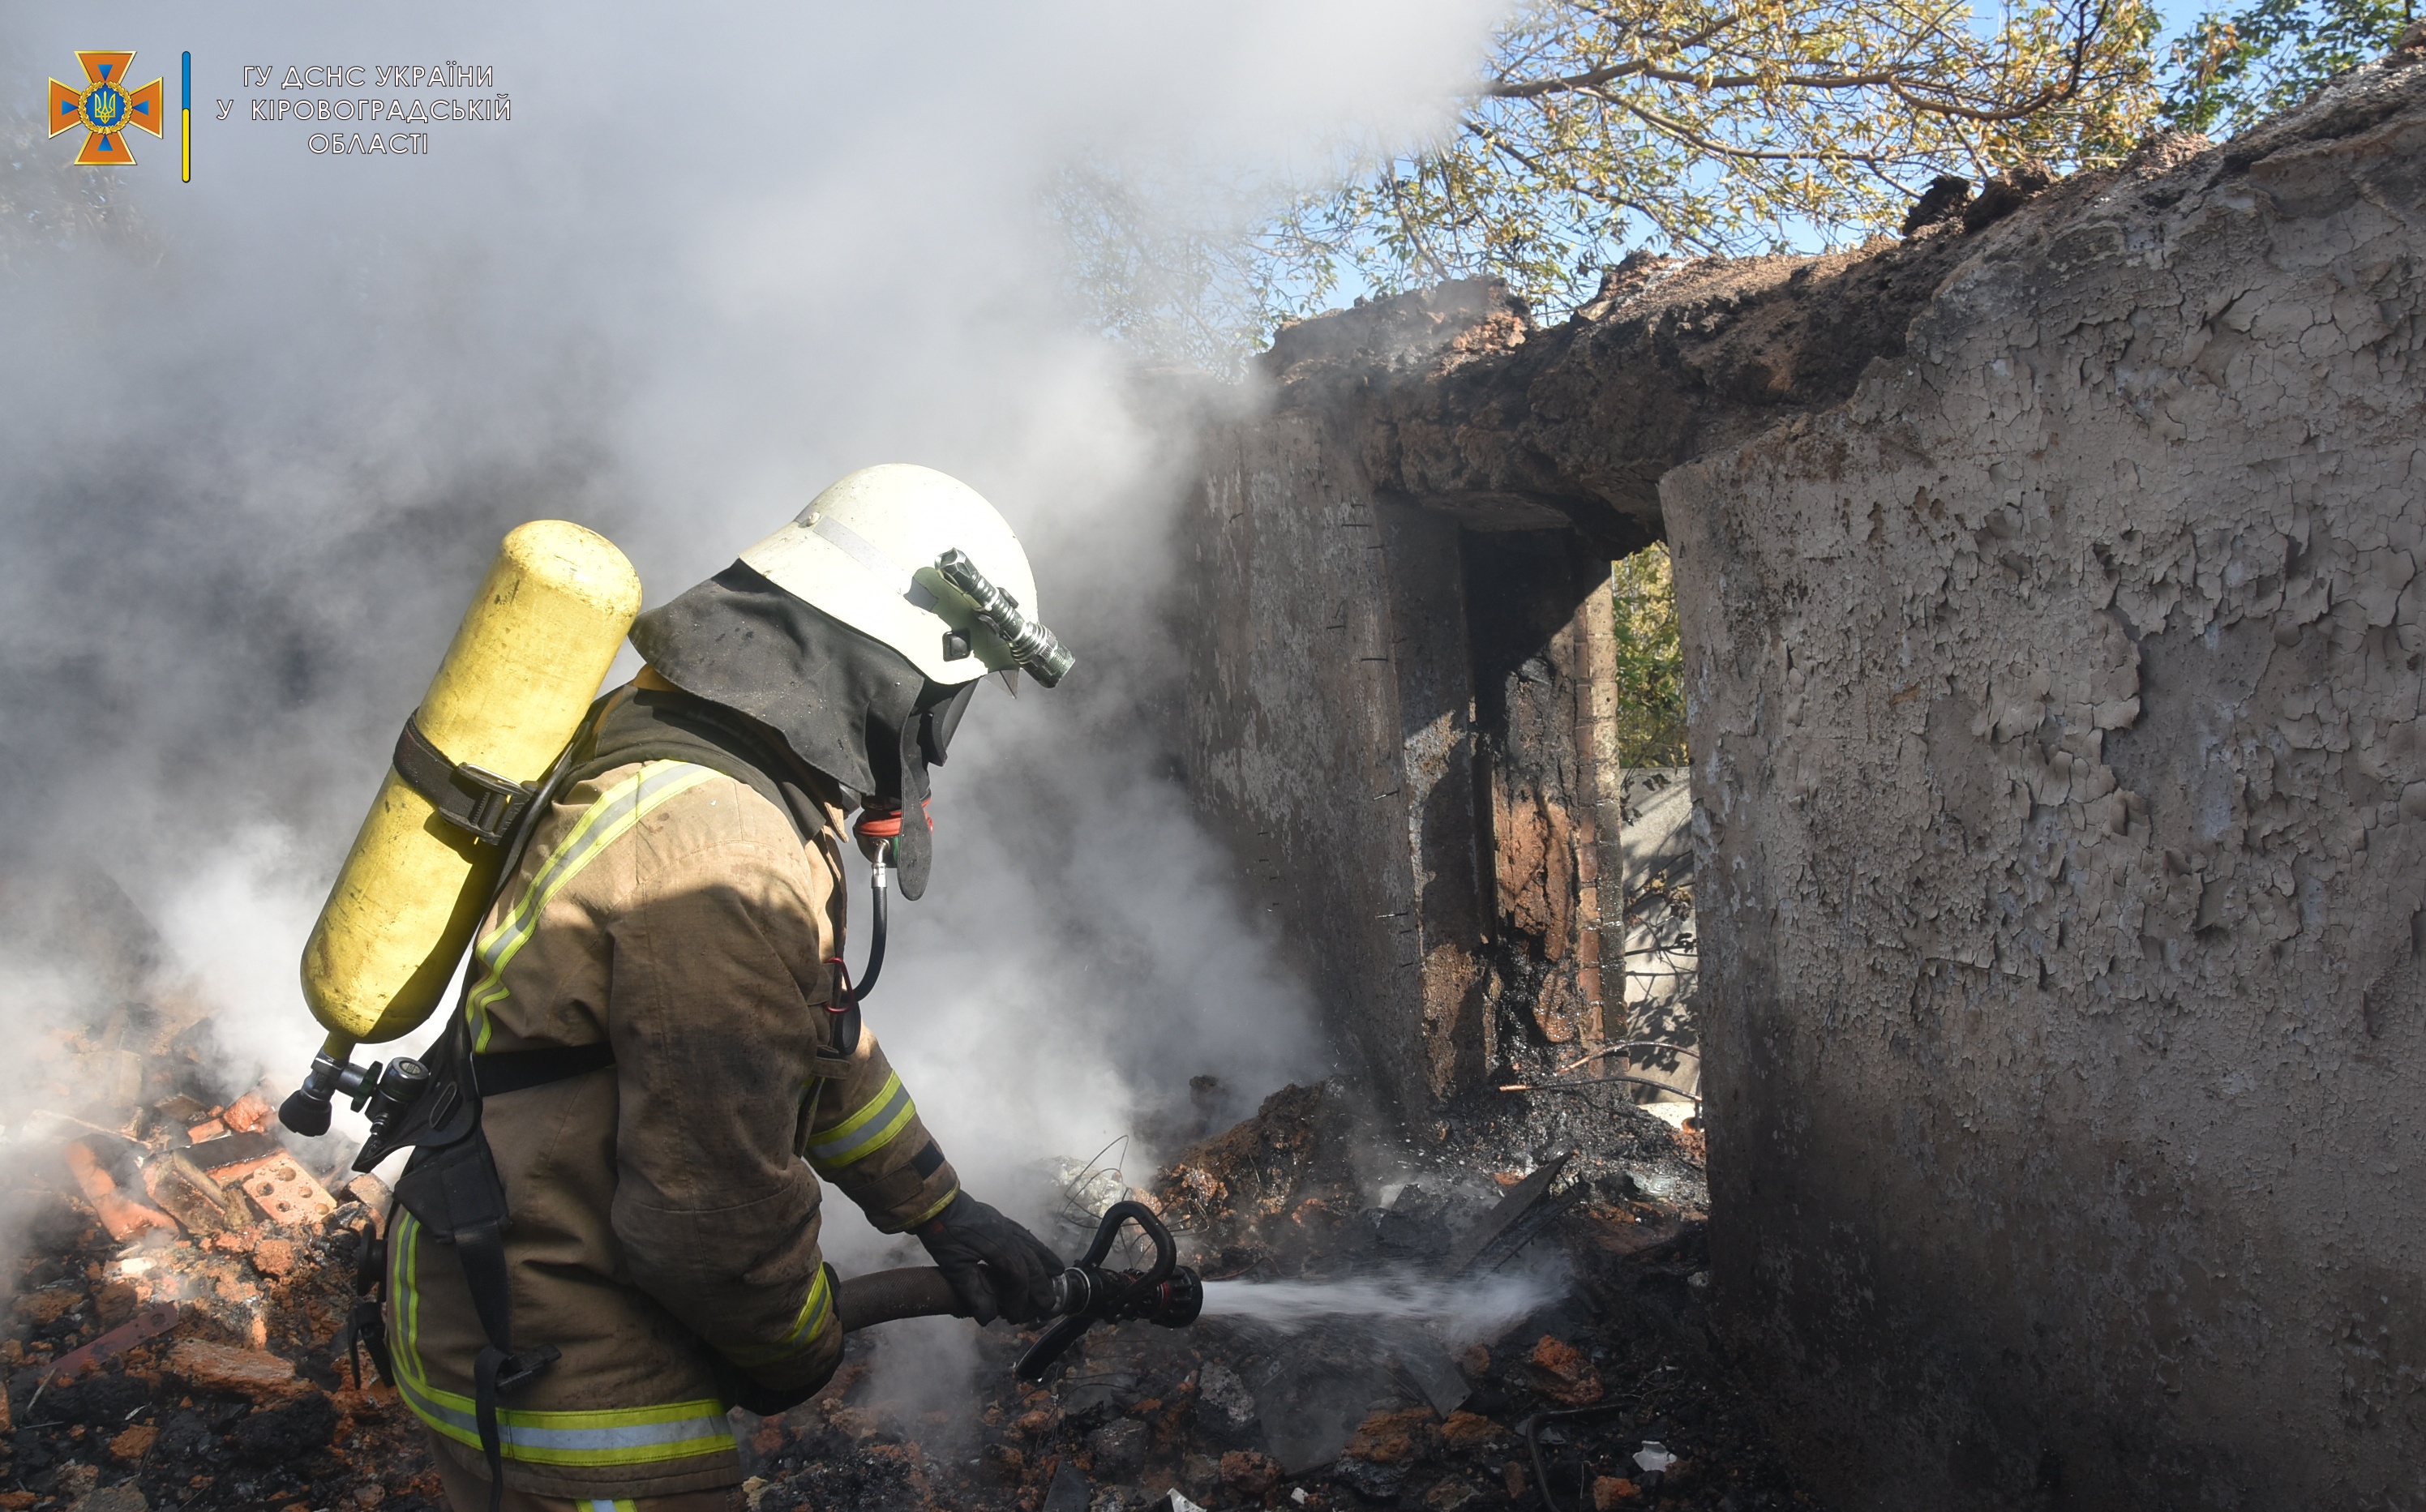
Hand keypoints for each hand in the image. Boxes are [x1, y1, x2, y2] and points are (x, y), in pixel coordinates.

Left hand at [915, 1192, 1063, 1325]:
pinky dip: (1036, 1244)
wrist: (937, 1202)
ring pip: (1032, 1246)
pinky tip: (1039, 1248)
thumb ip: (973, 1293)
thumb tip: (988, 1319)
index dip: (1019, 1300)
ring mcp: (1006, 1226)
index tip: (1014, 1316)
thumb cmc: (944, 1234)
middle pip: (1032, 1263)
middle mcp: (1009, 1237)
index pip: (1018, 1279)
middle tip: (1047, 1304)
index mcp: (999, 1249)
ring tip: (1058, 1273)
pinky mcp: (1001, 1220)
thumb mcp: (953, 1267)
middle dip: (1041, 1286)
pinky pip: (1025, 1234)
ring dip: (1046, 1261)